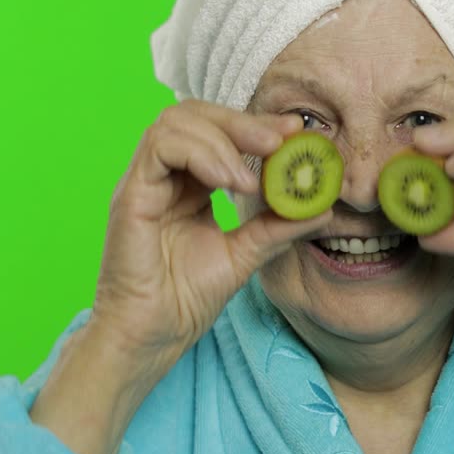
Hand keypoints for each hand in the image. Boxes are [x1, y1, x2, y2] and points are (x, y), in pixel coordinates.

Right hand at [92, 100, 331, 366]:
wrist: (152, 337)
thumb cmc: (185, 299)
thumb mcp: (245, 254)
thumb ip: (277, 227)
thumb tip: (322, 207)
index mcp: (187, 184)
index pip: (218, 132)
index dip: (257, 125)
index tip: (297, 131)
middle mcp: (163, 176)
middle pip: (197, 115)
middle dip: (245, 122)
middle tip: (283, 139)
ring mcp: (143, 182)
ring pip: (175, 122)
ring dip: (224, 139)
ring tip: (253, 179)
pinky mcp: (131, 196)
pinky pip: (160, 148)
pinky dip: (201, 154)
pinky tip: (229, 183)